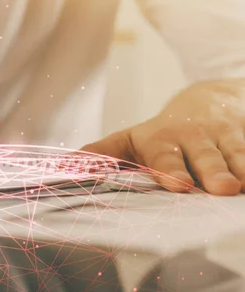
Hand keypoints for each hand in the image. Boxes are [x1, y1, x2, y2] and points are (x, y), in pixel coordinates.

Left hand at [81, 80, 244, 195]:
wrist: (207, 102)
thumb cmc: (161, 134)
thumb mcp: (129, 140)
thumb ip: (101, 153)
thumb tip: (64, 166)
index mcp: (161, 140)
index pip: (165, 157)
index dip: (171, 170)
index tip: (178, 186)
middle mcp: (195, 137)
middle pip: (206, 156)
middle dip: (212, 171)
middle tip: (219, 188)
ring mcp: (226, 136)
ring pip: (238, 153)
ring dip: (241, 168)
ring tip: (241, 186)